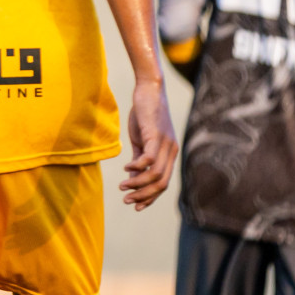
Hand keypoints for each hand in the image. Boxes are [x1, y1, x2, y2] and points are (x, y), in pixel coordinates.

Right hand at [120, 77, 177, 209]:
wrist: (149, 89)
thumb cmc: (144, 113)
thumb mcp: (141, 138)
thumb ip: (140, 157)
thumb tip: (134, 174)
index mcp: (169, 154)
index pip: (163, 184)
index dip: (150, 197)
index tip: (136, 205)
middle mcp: (171, 152)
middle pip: (161, 183)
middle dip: (144, 196)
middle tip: (127, 200)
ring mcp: (165, 144)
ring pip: (155, 174)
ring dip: (138, 184)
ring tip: (123, 187)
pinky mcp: (155, 135)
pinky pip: (149, 158)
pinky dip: (137, 167)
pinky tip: (125, 169)